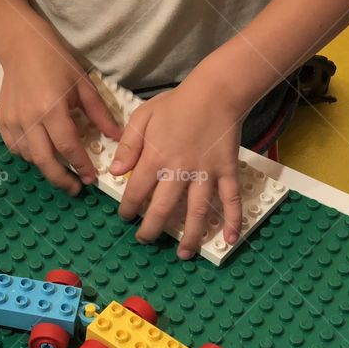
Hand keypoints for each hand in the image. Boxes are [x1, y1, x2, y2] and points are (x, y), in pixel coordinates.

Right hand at [0, 25, 121, 193]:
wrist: (22, 47)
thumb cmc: (56, 62)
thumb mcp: (84, 86)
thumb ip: (100, 115)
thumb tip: (117, 137)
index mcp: (52, 109)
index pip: (68, 147)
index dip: (81, 166)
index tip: (91, 179)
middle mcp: (29, 119)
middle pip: (45, 161)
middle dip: (62, 179)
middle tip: (75, 188)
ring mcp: (13, 121)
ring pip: (30, 158)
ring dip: (46, 167)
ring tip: (60, 168)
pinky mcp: (2, 121)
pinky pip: (16, 149)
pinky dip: (29, 156)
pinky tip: (41, 153)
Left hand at [110, 79, 244, 258]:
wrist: (215, 92)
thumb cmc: (175, 104)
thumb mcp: (142, 117)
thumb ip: (128, 146)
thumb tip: (116, 173)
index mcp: (155, 157)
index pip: (136, 192)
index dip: (128, 209)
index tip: (125, 217)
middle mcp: (179, 170)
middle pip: (163, 209)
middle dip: (151, 229)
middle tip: (145, 240)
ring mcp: (205, 173)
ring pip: (197, 211)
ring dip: (190, 236)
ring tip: (182, 254)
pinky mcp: (227, 171)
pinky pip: (230, 199)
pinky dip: (232, 220)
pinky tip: (229, 240)